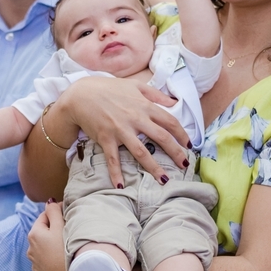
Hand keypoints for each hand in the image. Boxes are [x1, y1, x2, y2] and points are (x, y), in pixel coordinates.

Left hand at [28, 199, 70, 270]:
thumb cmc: (67, 250)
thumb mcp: (60, 227)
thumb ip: (53, 211)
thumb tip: (49, 202)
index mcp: (34, 234)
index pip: (45, 216)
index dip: (57, 214)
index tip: (69, 216)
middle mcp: (30, 249)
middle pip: (44, 232)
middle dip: (55, 229)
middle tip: (70, 232)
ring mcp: (36, 263)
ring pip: (45, 247)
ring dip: (53, 244)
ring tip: (68, 246)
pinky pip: (48, 260)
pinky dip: (54, 257)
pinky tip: (64, 259)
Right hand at [56, 76, 187, 187]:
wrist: (81, 94)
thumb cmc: (109, 88)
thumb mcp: (135, 85)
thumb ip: (156, 94)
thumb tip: (174, 102)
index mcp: (144, 105)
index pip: (169, 121)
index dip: (182, 134)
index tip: (189, 144)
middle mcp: (135, 118)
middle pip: (161, 138)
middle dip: (176, 153)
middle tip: (185, 164)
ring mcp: (120, 130)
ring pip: (141, 151)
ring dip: (153, 167)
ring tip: (164, 180)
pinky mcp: (106, 138)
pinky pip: (112, 158)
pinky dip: (115, 172)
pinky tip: (120, 185)